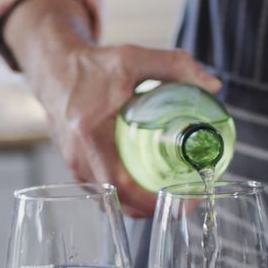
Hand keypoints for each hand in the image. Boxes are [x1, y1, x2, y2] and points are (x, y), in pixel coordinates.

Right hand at [42, 45, 221, 216]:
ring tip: (173, 194)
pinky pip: (103, 191)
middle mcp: (78, 157)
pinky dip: (126, 195)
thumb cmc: (91, 67)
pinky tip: (147, 186)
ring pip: (111, 200)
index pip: (122, 185)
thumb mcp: (133, 58)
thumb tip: (213, 86)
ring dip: (141, 204)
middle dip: (155, 209)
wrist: (54, 70)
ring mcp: (74, 165)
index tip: (184, 199)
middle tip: (187, 200)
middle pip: (119, 201)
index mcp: (90, 135)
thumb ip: (175, 65)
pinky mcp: (76, 167)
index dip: (154, 201)